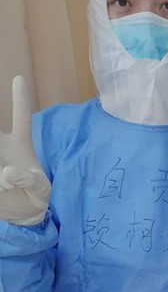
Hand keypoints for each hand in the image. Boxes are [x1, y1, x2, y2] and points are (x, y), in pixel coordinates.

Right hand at [0, 77, 50, 225]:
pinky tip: (2, 190)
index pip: (21, 117)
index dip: (20, 99)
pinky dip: (0, 184)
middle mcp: (1, 145)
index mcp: (20, 144)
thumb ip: (28, 181)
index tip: (19, 78)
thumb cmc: (36, 196)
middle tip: (4, 150)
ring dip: (2, 174)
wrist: (23, 213)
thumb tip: (7, 173)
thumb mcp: (41, 190)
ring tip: (6, 186)